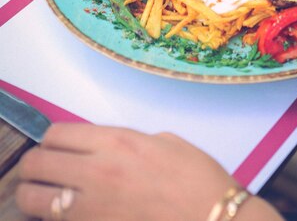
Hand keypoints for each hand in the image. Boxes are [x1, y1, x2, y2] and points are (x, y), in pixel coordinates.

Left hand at [15, 124, 281, 220]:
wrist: (212, 219)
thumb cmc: (196, 177)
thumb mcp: (164, 141)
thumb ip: (128, 141)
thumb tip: (107, 148)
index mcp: (116, 141)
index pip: (57, 134)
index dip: (51, 138)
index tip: (55, 144)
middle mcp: (96, 172)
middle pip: (37, 163)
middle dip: (33, 165)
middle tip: (40, 168)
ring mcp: (92, 208)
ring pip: (34, 199)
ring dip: (34, 194)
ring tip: (43, 194)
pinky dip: (54, 218)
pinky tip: (65, 214)